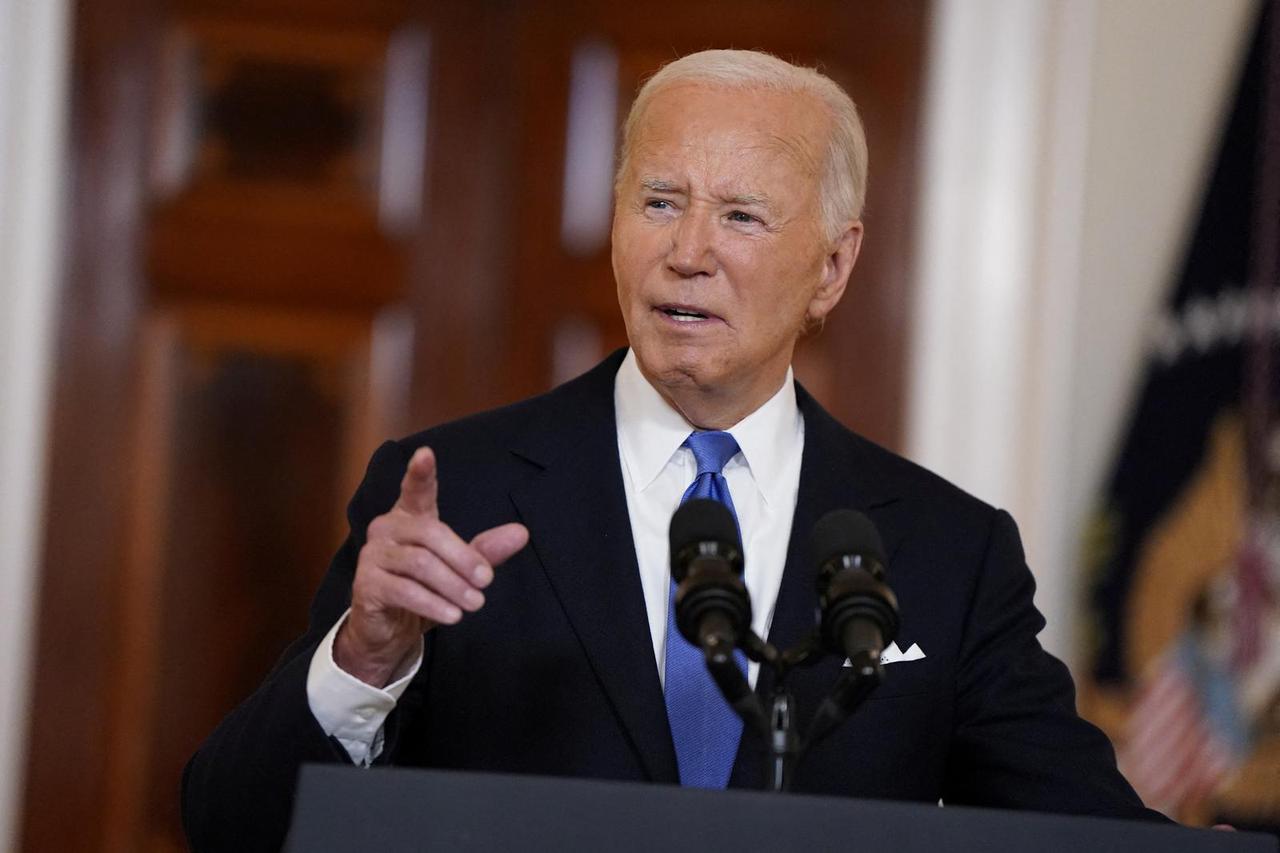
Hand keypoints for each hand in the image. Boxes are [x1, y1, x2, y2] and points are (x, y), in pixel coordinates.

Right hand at [334, 446, 528, 686]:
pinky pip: (404, 591)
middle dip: (464, 558)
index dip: (420, 473)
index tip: (426, 453)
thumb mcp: (458, 570)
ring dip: (452, 585)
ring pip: (420, 564)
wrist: (388, 631)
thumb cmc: (424, 590)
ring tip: (475, 603)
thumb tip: (521, 533)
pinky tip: (453, 615)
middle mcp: (386, 529)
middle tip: (487, 581)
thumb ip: (485, 551)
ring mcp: (372, 556)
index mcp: (409, 517)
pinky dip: (433, 604)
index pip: (415, 490)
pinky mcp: (365, 586)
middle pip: (430, 533)